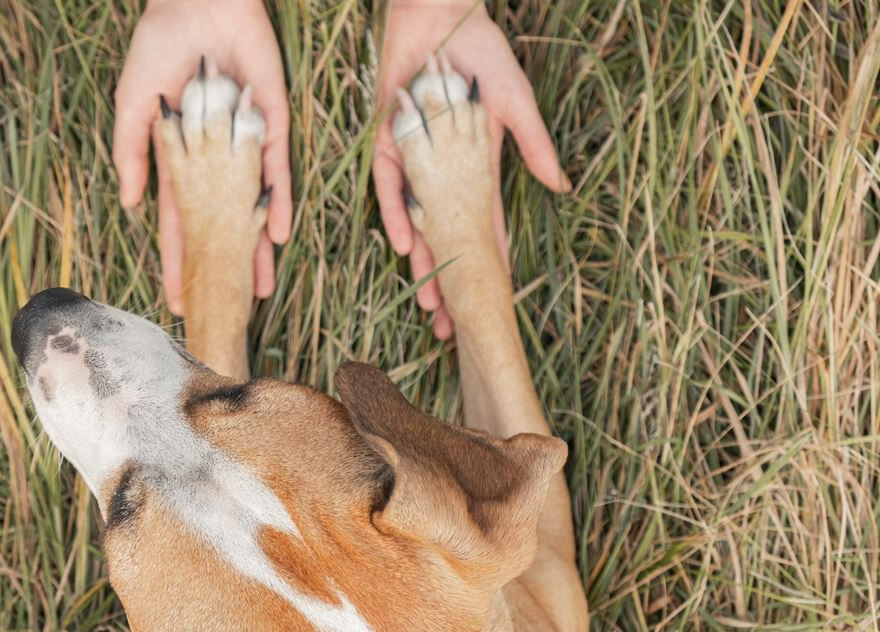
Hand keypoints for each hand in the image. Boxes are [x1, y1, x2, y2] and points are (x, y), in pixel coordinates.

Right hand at [113, 0, 290, 314]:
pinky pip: (277, 174)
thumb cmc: (158, 50)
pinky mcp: (269, 127)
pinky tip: (278, 237)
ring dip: (255, 250)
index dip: (176, 261)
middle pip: (220, 228)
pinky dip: (278, 205)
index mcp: (180, 162)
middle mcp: (215, 164)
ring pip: (252, 211)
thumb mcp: (134, 107)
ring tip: (260, 290)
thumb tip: (131, 205)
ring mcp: (244, 149)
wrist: (198, 6)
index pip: (178, 223)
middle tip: (226, 309)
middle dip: (221, 269)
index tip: (176, 299)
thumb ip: (131, 154)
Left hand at [374, 1, 569, 338]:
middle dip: (450, 284)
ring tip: (429, 303)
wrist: (441, 16)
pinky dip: (399, 213)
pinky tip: (407, 245)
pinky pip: (390, 187)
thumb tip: (562, 190)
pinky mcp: (389, 141)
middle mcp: (442, 174)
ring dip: (424, 263)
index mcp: (474, 170)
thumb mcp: (515, 104)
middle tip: (451, 329)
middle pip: (447, 240)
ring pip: (417, 224)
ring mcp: (414, 161)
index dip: (488, 269)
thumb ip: (535, 147)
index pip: (483, 229)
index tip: (491, 307)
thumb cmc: (481, 54)